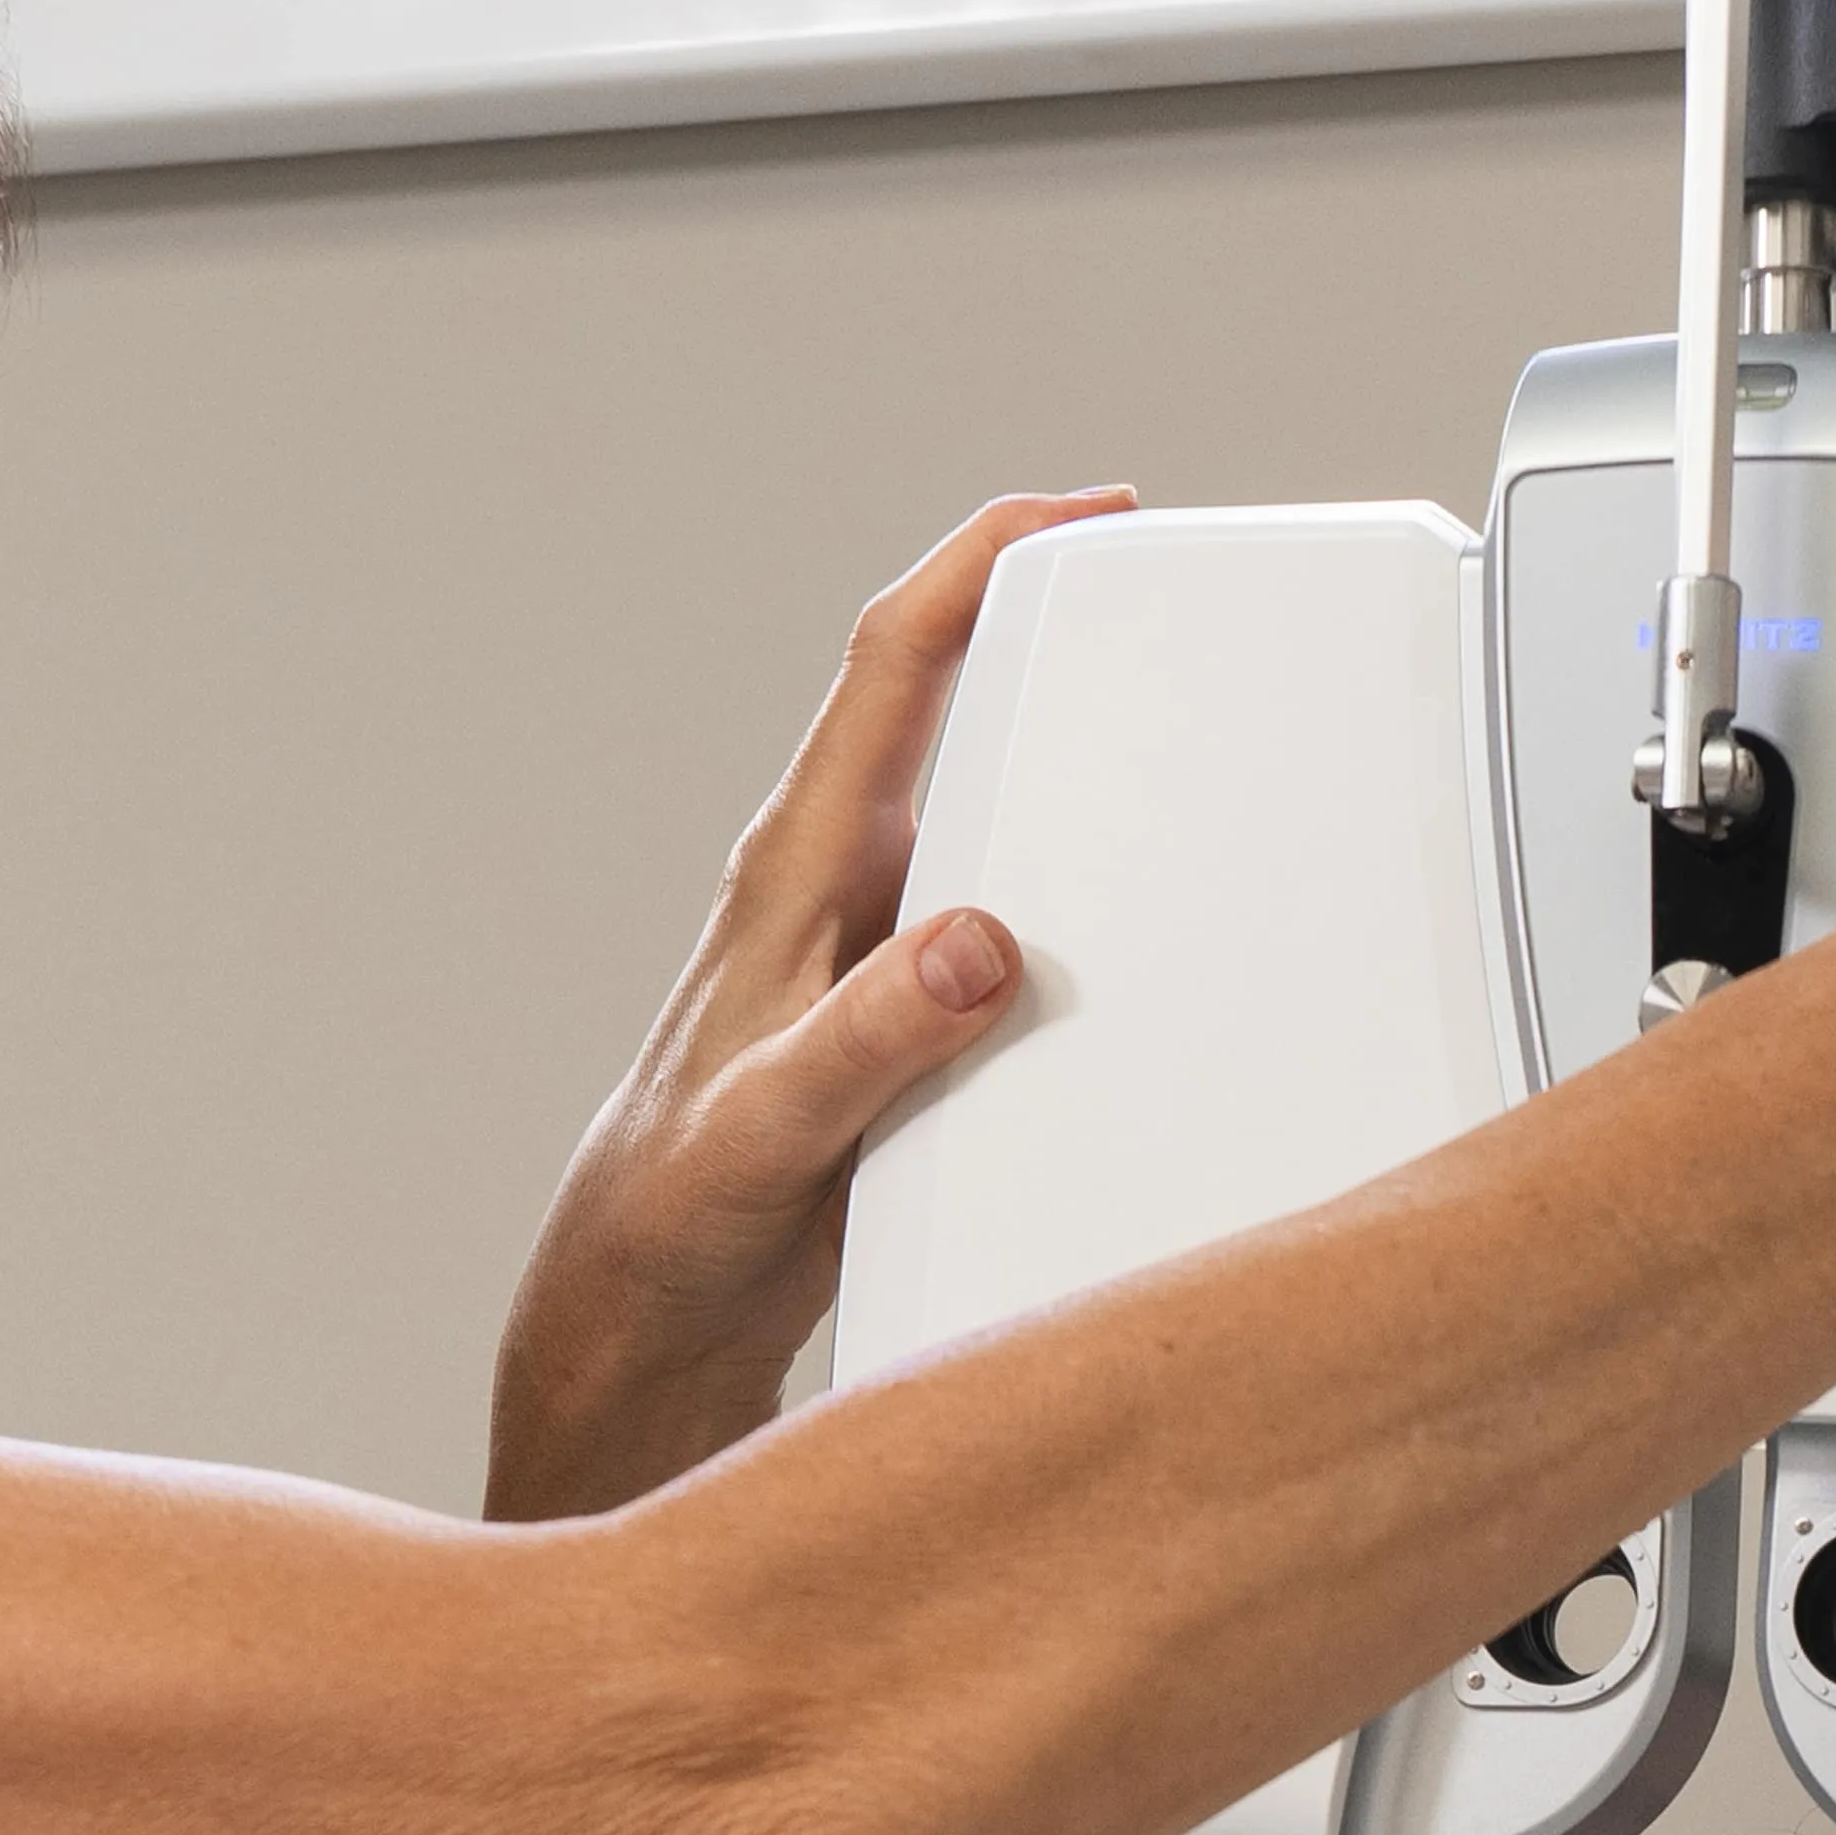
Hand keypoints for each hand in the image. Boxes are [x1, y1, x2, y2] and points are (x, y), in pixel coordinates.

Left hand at [487, 487, 1131, 1518]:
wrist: (650, 1318)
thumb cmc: (674, 1216)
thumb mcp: (773, 1129)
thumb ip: (875, 1037)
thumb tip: (981, 940)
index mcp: (796, 871)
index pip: (892, 665)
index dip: (983, 562)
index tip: (1087, 516)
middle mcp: (837, 883)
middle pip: (945, 699)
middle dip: (1048, 619)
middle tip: (1168, 586)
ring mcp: (875, 946)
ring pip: (983, 802)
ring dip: (1069, 749)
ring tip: (1185, 724)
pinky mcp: (908, 1016)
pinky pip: (1007, 910)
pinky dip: (1077, 882)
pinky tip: (1146, 913)